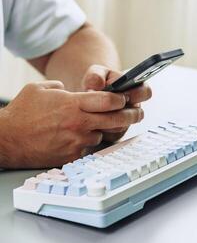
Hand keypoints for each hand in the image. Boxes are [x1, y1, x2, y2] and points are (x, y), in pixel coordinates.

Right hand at [0, 81, 143, 168]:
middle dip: (130, 116)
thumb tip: (69, 91)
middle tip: (138, 114)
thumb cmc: (22, 113)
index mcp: (72, 104)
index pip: (108, 100)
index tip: (124, 99)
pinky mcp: (71, 155)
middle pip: (114, 119)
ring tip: (105, 126)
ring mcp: (76, 141)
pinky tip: (86, 139)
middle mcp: (78, 123)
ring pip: (102, 135)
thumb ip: (60, 87)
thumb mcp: (40, 89)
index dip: (120, 99)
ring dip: (105, 131)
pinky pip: (89, 149)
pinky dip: (90, 144)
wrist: (8, 139)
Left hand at [82, 64, 151, 141]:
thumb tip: (97, 86)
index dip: (136, 94)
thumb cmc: (95, 84)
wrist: (85, 97)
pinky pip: (111, 136)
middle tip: (106, 107)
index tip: (123, 94)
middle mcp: (132, 108)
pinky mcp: (114, 134)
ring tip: (93, 113)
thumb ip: (95, 76)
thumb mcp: (95, 74)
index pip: (145, 92)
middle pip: (136, 114)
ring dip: (107, 121)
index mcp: (135, 89)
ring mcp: (124, 122)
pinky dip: (100, 130)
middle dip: (121, 111)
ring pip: (122, 126)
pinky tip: (90, 122)